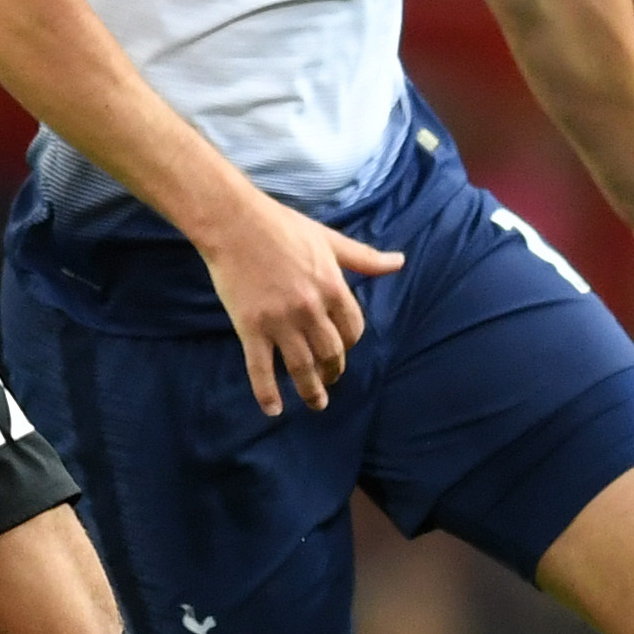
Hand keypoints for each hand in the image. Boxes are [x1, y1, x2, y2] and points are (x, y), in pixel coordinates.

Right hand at [192, 185, 403, 415]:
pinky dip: (267, 392)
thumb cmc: (282, 226)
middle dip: (333, 370)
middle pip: (331, 353)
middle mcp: (310, 309)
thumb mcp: (329, 240)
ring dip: (311, 390)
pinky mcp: (250, 328)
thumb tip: (399, 261)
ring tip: (316, 404)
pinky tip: (274, 410)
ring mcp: (279, 321)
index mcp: (332, 287)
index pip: (353, 329)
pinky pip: (260, 368)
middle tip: (330, 380)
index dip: (350, 343)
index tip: (342, 348)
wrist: (234, 222)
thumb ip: (365, 258)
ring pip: (301, 367)